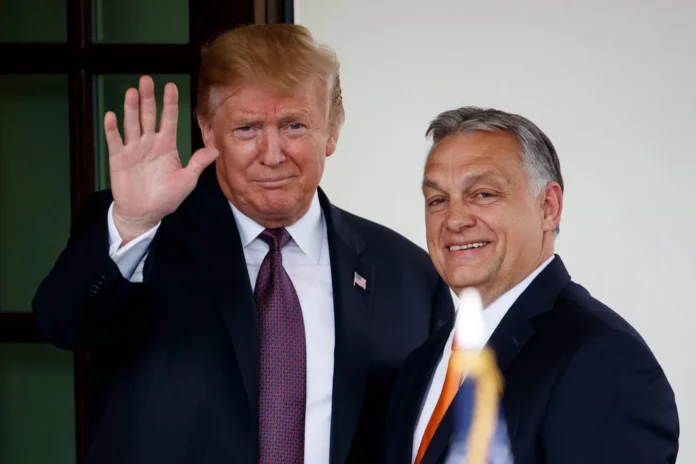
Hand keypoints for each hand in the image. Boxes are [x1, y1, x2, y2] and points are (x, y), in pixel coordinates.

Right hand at [104, 76, 217, 242]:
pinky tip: (111, 116)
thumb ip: (198, 163)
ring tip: (132, 92)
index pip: (169, 119)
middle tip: (147, 79)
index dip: (170, 103)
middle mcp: (149, 143)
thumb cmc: (166, 197)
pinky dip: (112, 129)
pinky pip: (115, 141)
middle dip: (148, 98)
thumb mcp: (187, 181)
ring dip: (131, 108)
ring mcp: (133, 149)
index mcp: (167, 146)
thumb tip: (216, 150)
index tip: (171, 86)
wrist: (144, 213)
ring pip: (132, 124)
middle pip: (148, 116)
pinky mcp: (118, 158)